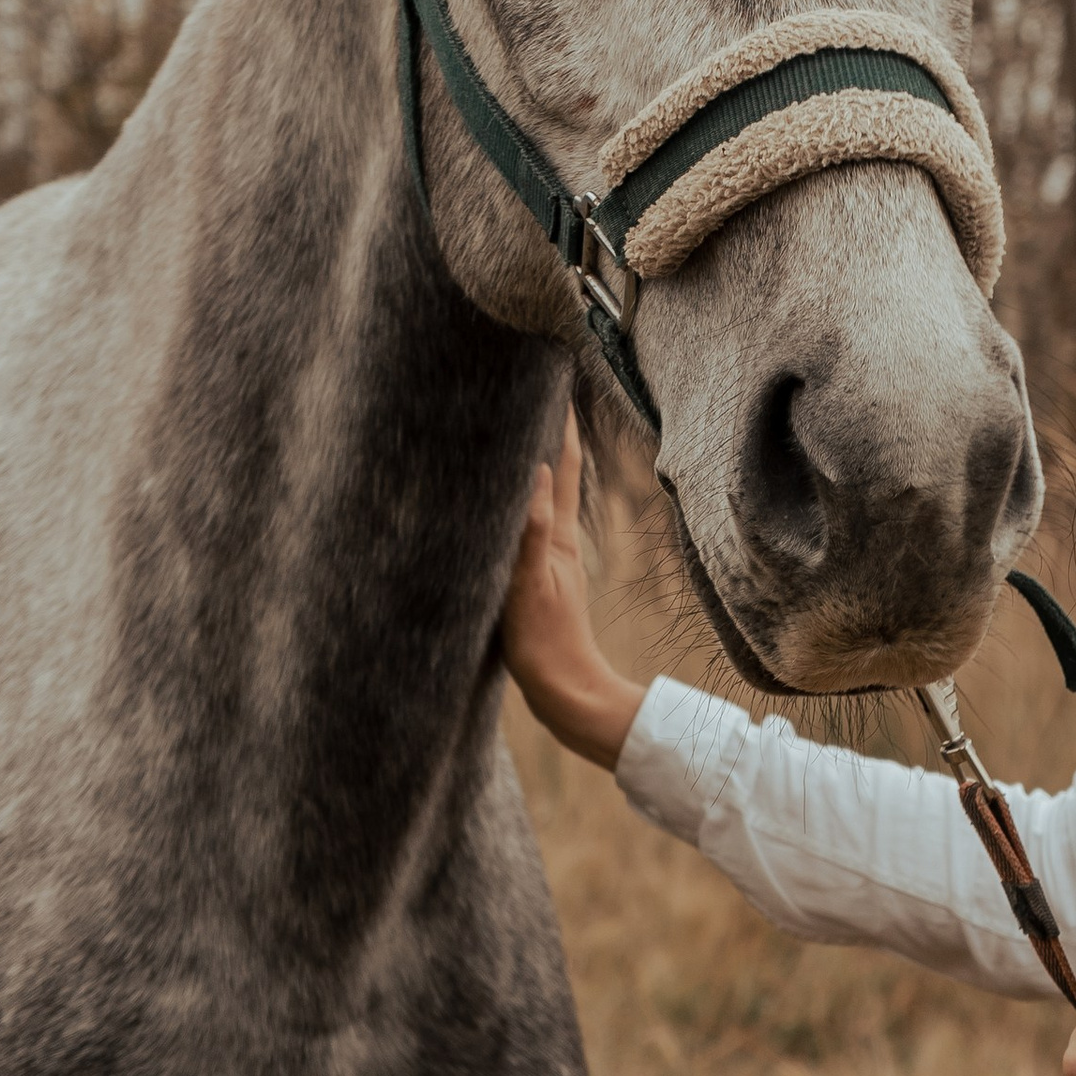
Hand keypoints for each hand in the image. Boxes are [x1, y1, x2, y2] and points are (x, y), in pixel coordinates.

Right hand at [500, 408, 646, 770]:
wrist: (566, 695)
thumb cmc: (547, 645)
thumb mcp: (532, 587)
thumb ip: (531, 533)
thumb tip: (534, 472)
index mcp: (555, 537)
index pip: (558, 467)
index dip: (558, 424)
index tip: (554, 381)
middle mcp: (555, 541)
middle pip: (553, 473)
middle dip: (545, 431)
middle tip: (535, 391)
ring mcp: (549, 560)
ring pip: (541, 497)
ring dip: (533, 462)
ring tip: (518, 430)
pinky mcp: (537, 581)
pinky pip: (528, 526)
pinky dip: (521, 502)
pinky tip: (508, 502)